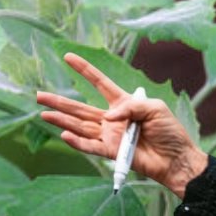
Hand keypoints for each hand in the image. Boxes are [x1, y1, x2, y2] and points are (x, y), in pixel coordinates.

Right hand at [36, 52, 208, 198]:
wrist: (177, 159)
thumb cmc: (170, 131)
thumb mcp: (154, 108)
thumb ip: (130, 106)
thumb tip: (107, 117)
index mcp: (123, 103)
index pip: (99, 83)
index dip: (84, 70)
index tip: (68, 57)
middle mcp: (111, 119)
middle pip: (80, 108)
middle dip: (59, 101)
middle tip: (39, 95)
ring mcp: (110, 136)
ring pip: (79, 126)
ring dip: (61, 120)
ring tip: (43, 113)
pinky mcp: (112, 153)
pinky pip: (90, 146)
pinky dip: (76, 141)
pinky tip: (63, 133)